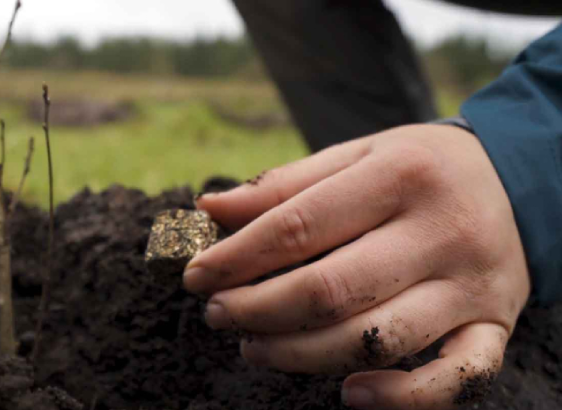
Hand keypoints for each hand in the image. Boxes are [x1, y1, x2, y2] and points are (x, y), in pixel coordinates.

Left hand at [185, 124, 529, 409]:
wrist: (518, 181)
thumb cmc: (418, 168)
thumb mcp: (356, 155)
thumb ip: (284, 185)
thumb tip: (211, 208)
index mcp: (400, 176)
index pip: (298, 225)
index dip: (236, 258)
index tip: (195, 276)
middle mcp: (440, 232)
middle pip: (330, 290)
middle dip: (258, 310)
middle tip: (218, 314)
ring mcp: (470, 286)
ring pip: (375, 340)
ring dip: (301, 355)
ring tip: (254, 346)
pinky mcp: (493, 326)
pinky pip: (454, 380)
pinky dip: (401, 399)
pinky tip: (348, 394)